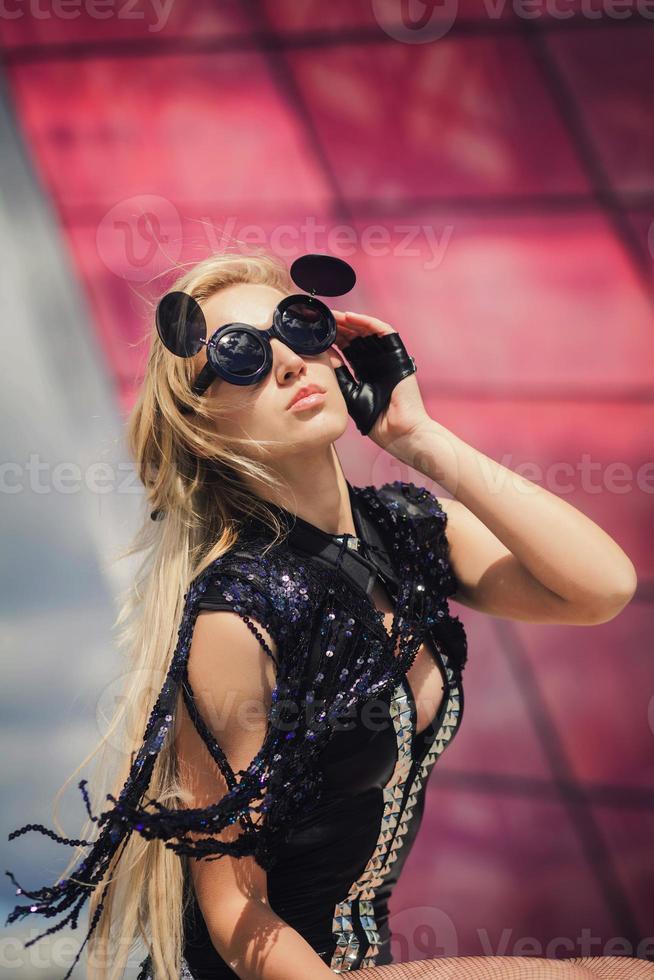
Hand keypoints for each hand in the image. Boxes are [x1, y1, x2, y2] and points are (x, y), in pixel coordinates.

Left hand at [331, 309, 430, 452]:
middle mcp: (375, 360)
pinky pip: (384, 331)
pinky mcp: (398, 354)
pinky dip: (367, 322)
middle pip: (354, 336)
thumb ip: (338, 374)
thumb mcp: (348, 393)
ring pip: (366, 330)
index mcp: (363, 370)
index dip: (331, 338)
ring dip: (349, 321)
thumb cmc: (374, 419)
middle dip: (338, 326)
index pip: (345, 348)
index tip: (314, 331)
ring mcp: (386, 356)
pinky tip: (350, 317)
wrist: (398, 431)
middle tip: (319, 318)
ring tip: (332, 315)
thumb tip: (322, 355)